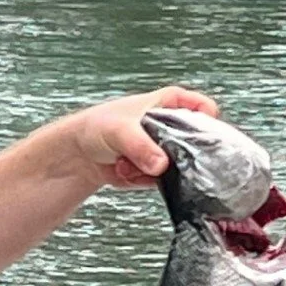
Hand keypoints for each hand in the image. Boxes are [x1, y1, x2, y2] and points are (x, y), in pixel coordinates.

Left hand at [70, 85, 219, 190]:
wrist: (77, 154)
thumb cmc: (97, 127)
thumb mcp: (120, 130)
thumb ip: (142, 146)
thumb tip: (162, 165)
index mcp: (169, 103)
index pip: (202, 107)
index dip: (207, 122)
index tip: (204, 137)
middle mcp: (171, 127)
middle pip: (195, 143)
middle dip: (177, 157)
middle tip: (158, 160)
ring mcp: (165, 150)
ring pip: (178, 167)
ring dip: (151, 171)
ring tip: (126, 162)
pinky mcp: (156, 171)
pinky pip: (162, 181)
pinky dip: (141, 180)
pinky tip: (123, 171)